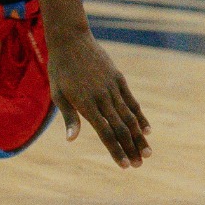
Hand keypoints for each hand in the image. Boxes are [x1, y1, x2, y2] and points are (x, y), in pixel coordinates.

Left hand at [46, 25, 149, 165]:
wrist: (71, 39)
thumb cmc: (60, 69)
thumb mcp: (58, 93)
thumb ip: (69, 117)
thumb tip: (71, 140)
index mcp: (86, 103)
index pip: (105, 133)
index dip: (116, 150)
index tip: (124, 166)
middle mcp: (102, 97)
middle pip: (121, 128)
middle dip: (131, 149)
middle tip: (138, 165)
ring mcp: (112, 87)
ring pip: (129, 117)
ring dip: (138, 137)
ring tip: (147, 154)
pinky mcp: (118, 79)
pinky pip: (132, 101)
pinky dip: (140, 117)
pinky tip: (146, 130)